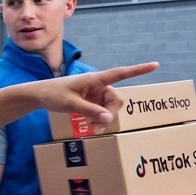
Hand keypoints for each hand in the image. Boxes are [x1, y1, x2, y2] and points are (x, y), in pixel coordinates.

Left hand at [34, 63, 159, 132]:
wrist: (40, 95)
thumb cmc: (54, 94)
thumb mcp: (71, 104)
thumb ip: (90, 111)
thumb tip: (108, 118)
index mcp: (95, 79)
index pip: (120, 73)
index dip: (138, 70)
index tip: (155, 65)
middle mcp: (98, 85)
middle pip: (116, 100)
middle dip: (110, 114)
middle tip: (97, 127)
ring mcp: (95, 94)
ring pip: (110, 108)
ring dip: (103, 119)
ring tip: (91, 128)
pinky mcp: (91, 101)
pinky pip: (102, 111)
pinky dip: (98, 120)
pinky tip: (89, 126)